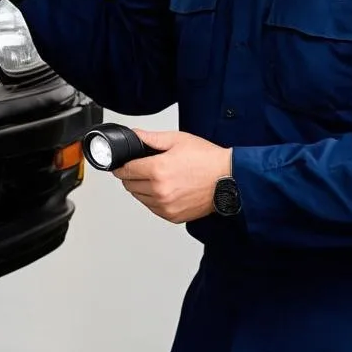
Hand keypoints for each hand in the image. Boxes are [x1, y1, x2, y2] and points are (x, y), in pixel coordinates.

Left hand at [113, 129, 231, 223]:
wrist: (229, 178)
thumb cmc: (208, 160)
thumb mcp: (178, 140)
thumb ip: (152, 138)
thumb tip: (135, 135)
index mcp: (158, 170)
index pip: (126, 171)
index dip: (122, 166)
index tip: (121, 165)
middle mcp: (160, 191)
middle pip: (129, 186)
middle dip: (131, 176)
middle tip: (141, 169)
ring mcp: (166, 206)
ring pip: (139, 198)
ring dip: (141, 189)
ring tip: (156, 178)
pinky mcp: (173, 216)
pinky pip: (152, 208)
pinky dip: (153, 200)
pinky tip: (164, 189)